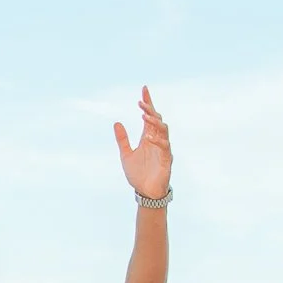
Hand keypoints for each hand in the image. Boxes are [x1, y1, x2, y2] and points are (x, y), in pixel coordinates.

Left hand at [115, 89, 171, 203]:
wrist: (144, 192)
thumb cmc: (138, 174)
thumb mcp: (125, 154)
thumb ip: (122, 139)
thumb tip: (116, 123)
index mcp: (148, 137)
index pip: (149, 116)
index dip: (148, 103)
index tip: (144, 89)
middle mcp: (157, 140)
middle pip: (157, 120)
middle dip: (150, 110)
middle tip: (140, 103)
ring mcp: (163, 149)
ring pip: (163, 130)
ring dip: (154, 122)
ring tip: (144, 116)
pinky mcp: (166, 160)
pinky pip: (165, 147)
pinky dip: (158, 141)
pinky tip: (149, 137)